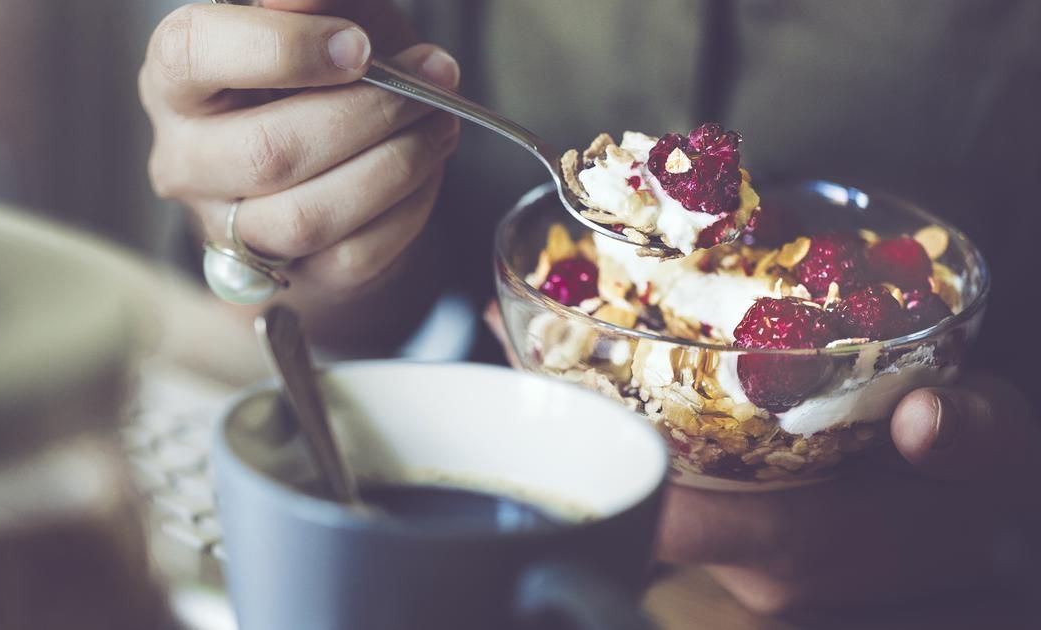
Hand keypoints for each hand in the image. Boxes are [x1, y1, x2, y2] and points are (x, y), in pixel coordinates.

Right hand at [140, 1, 458, 344]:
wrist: (330, 157)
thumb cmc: (317, 74)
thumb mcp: (326, 17)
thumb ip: (320, 1)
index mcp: (175, 80)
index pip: (193, 55)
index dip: (282, 50)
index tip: (356, 44)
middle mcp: (184, 159)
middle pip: (267, 150)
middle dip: (366, 113)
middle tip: (429, 80)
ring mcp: (227, 228)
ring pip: (307, 216)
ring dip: (395, 164)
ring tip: (439, 121)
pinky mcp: (283, 274)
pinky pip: (351, 254)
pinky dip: (406, 208)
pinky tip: (427, 168)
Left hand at [484, 302, 1040, 615]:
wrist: (988, 549)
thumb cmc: (987, 498)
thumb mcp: (1001, 454)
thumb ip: (973, 436)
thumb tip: (924, 418)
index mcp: (800, 539)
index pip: (668, 516)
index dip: (592, 457)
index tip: (527, 378)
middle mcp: (752, 565)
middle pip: (625, 491)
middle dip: (563, 416)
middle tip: (502, 328)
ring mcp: (739, 562)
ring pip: (635, 487)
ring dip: (584, 419)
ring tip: (525, 337)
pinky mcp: (740, 547)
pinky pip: (658, 489)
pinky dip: (622, 433)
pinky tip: (592, 378)